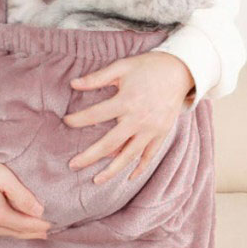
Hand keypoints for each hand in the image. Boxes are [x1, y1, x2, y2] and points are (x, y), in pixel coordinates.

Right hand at [0, 147, 51, 238]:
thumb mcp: (3, 176)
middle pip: (11, 232)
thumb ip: (22, 196)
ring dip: (12, 231)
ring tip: (25, 230)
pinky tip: (0, 223)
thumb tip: (39, 211)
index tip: (51, 226)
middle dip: (28, 233)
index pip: (23, 225)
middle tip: (43, 233)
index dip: (38, 226)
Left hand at [64, 52, 194, 183]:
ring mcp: (151, 129)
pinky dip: (139, 168)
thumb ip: (97, 77)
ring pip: (128, 156)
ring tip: (96, 180)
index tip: (66, 122)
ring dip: (112, 170)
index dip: (78, 120)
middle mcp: (138, 119)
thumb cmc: (147, 67)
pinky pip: (149, 155)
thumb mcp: (121, 66)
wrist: (180, 70)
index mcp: (126, 101)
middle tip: (72, 165)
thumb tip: (73, 84)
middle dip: (89, 156)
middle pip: (110, 144)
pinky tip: (128, 177)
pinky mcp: (161, 134)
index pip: (95, 114)